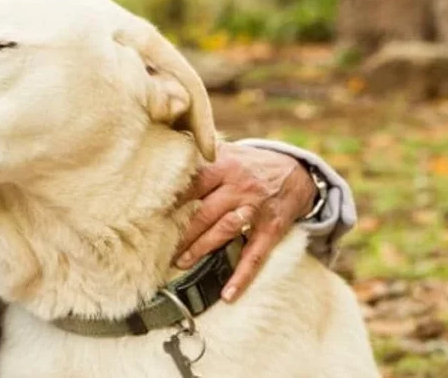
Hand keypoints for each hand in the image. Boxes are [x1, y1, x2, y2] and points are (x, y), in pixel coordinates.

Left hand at [173, 142, 316, 301]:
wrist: (297, 173)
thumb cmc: (250, 165)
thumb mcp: (227, 152)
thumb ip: (200, 159)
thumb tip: (161, 162)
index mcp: (224, 165)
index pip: (192, 184)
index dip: (171, 200)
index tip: (149, 213)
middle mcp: (239, 186)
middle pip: (204, 211)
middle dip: (181, 231)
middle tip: (157, 246)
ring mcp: (256, 209)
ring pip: (224, 231)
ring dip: (201, 249)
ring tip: (180, 262)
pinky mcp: (271, 229)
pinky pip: (255, 255)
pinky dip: (242, 276)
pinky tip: (229, 294)